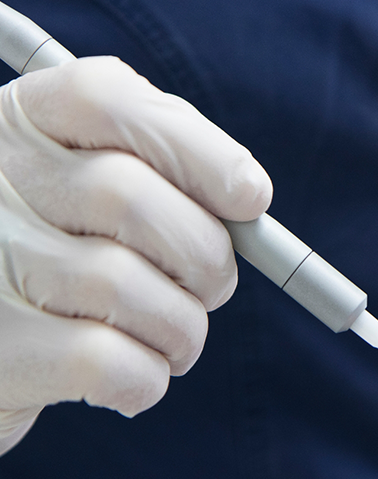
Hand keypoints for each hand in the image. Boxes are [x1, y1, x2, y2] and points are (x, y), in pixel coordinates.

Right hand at [0, 56, 271, 453]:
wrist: (1, 344)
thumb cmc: (65, 266)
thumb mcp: (90, 198)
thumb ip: (158, 176)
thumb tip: (247, 194)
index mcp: (20, 130)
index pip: (105, 100)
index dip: (197, 148)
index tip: (252, 197)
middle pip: (129, 199)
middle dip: (205, 258)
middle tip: (212, 288)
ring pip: (125, 287)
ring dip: (182, 330)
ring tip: (176, 342)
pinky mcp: (0, 353)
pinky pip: (106, 363)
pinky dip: (147, 379)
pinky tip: (138, 379)